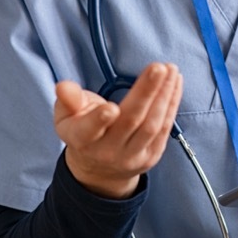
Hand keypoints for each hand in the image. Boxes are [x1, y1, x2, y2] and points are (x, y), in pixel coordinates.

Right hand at [53, 62, 182, 198]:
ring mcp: (132, 156)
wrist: (100, 169)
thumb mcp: (67, 116)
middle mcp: (108, 151)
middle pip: (131, 120)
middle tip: (158, 68)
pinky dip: (172, 103)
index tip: (111, 107)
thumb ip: (68, 100)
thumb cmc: (83, 131)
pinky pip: (165, 128)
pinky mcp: (151, 155)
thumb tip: (62, 86)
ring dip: (164, 95)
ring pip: (152, 125)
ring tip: (170, 70)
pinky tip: (174, 84)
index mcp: (82, 139)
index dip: (99, 120)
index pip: (90, 130)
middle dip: (146, 92)